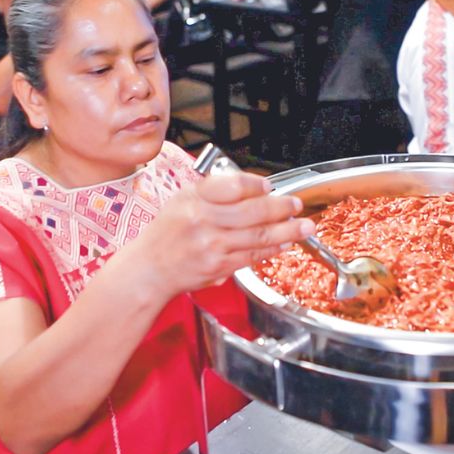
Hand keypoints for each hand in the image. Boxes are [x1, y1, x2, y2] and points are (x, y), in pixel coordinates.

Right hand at [131, 172, 314, 297]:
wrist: (149, 269)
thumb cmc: (167, 234)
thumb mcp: (182, 200)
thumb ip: (215, 192)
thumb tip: (254, 189)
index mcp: (193, 197)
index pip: (233, 185)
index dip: (256, 185)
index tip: (270, 186)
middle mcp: (202, 219)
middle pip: (253, 210)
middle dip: (282, 207)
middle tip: (296, 204)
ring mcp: (211, 244)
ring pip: (258, 235)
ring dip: (287, 230)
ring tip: (304, 226)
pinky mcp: (218, 266)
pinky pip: (252, 255)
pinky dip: (272, 249)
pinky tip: (284, 243)